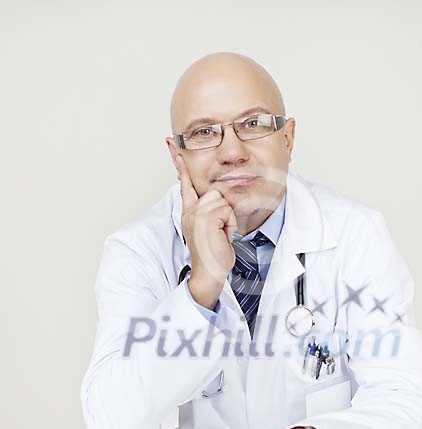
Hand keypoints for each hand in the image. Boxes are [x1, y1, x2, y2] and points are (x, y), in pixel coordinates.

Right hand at [176, 155, 236, 308]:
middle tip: (221, 230)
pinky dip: (230, 224)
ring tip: (222, 234)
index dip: (180, 164)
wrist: (210, 273)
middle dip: (225, 209)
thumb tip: (218, 197)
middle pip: (215, 191)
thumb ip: (210, 211)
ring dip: (229, 218)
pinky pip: (227, 210)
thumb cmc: (213, 253)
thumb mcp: (211, 228)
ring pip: (223, 200)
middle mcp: (190, 211)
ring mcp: (196, 215)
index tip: (173, 145)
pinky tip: (223, 236)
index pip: (184, 184)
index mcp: (189, 212)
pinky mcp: (206, 219)